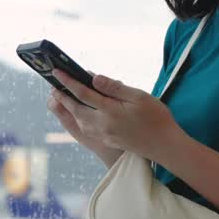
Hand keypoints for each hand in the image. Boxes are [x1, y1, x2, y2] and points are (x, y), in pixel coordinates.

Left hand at [50, 68, 182, 162]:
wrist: (165, 146)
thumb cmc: (156, 117)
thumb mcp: (138, 96)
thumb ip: (114, 88)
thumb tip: (94, 78)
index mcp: (110, 111)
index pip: (83, 93)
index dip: (68, 82)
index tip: (57, 72)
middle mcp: (103, 125)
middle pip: (76, 109)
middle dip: (63, 97)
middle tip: (53, 87)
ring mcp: (105, 135)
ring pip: (79, 122)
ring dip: (69, 110)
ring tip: (63, 99)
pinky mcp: (109, 141)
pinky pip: (87, 130)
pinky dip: (79, 120)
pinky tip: (80, 115)